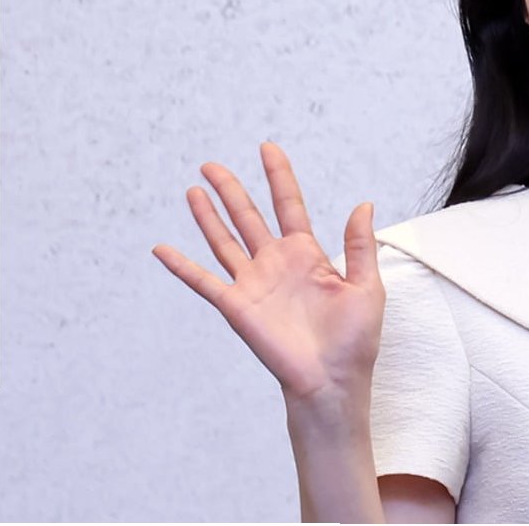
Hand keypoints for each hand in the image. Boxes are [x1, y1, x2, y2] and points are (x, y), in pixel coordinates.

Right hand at [152, 142, 384, 403]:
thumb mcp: (366, 286)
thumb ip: (360, 246)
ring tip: (192, 189)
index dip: (278, 176)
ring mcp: (254, 284)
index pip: (289, 205)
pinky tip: (162, 248)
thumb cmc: (354, 340)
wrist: (333, 381)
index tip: (267, 148)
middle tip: (211, 164)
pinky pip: (204, 281)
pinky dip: (182, 266)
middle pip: (248, 217)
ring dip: (207, 216)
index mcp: (308, 255)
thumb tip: (363, 204)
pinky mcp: (237, 307)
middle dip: (231, 190)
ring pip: (224, 241)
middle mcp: (276, 264)